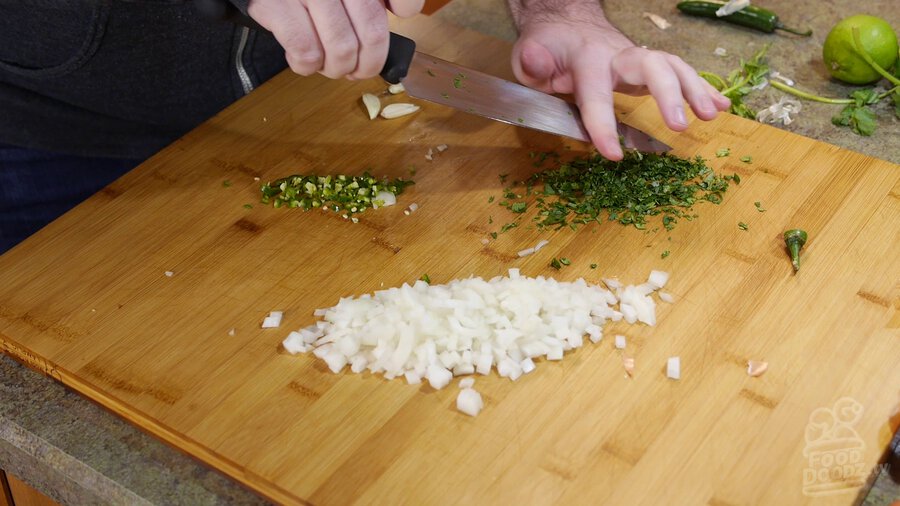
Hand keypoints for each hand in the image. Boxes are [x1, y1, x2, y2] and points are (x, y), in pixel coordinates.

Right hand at [247, 0, 423, 78]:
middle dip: (367, 65)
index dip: (404, 12)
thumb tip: (403, 12)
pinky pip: (306, 52)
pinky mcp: (274, 6)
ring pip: (341, 49)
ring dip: (336, 69)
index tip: (390, 31)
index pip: (403, 0)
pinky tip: (302, 60)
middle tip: (357, 70)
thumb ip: (371, 1)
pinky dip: (307, 66)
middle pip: (372, 33)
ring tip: (328, 65)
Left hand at [508, 1, 729, 159]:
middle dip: (669, 94)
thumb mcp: (530, 55)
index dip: (603, 125)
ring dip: (695, 90)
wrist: (567, 24)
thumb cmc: (548, 48)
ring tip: (713, 115)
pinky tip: (722, 107)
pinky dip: (703, 88)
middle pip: (652, 66)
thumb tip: (535, 62)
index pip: (596, 95)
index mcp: (587, 59)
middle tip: (681, 126)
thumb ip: (533, 62)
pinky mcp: (649, 67)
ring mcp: (637, 59)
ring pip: (673, 66)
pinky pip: (680, 72)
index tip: (613, 155)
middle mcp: (618, 55)